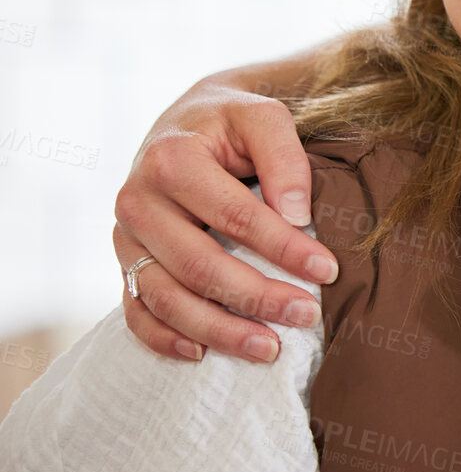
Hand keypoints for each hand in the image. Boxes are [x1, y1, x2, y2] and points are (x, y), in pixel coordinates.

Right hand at [114, 77, 336, 362]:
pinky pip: (135, 311)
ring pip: (166, 297)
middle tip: (307, 315)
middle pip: (199, 265)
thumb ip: (285, 157)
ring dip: (218, 330)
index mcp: (171, 160)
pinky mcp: (123, 263)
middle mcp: (137, 201)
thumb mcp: (263, 116)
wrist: (187, 121)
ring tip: (270, 348)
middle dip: (256, 297)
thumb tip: (295, 215)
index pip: (235, 216)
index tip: (327, 270)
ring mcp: (125, 238)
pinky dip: (163, 338)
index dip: (283, 247)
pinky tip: (201, 354)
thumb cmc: (233, 122)